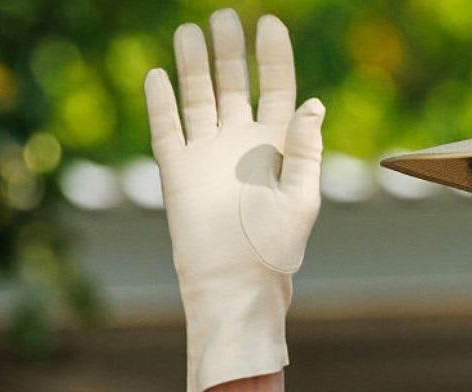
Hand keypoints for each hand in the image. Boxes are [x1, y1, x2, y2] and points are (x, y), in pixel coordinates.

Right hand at [144, 9, 324, 391]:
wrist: (234, 284)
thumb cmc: (275, 248)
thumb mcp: (301, 197)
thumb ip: (305, 150)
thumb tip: (313, 104)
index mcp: (278, 147)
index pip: (276, 89)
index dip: (273, 57)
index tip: (269, 23)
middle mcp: (242, 144)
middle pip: (234, 85)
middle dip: (231, 52)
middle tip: (225, 17)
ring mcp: (208, 155)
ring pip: (199, 98)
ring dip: (194, 65)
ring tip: (190, 30)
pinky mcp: (178, 172)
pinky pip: (167, 129)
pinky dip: (162, 103)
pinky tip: (158, 75)